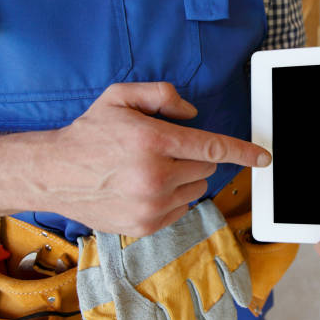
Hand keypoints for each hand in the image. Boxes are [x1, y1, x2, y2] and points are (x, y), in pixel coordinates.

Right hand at [31, 82, 270, 236]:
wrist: (55, 174)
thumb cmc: (90, 133)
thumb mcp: (120, 96)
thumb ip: (162, 95)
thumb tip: (193, 113)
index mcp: (153, 142)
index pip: (213, 147)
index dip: (244, 152)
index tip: (264, 157)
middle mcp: (155, 177)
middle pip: (207, 168)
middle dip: (194, 157)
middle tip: (164, 151)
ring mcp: (151, 205)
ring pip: (197, 189)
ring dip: (185, 178)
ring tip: (151, 170)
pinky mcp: (146, 225)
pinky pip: (182, 207)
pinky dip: (173, 197)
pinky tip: (145, 188)